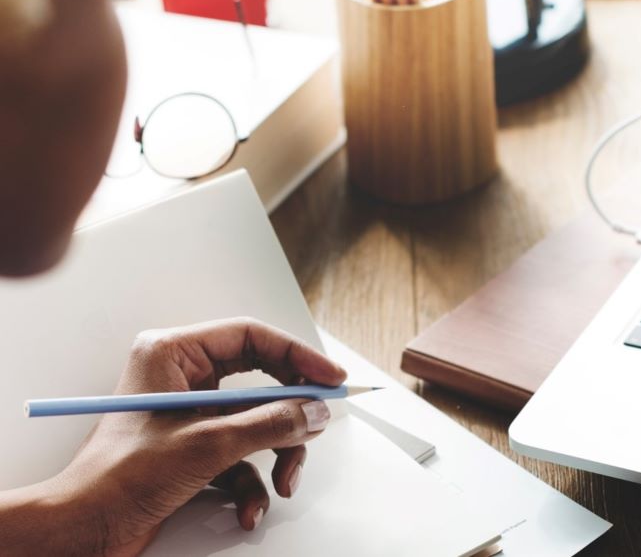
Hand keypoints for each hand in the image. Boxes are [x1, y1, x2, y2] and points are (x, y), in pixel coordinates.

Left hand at [2, 318, 346, 555]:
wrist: (84, 530)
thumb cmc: (117, 479)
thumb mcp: (207, 445)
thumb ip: (269, 424)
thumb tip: (313, 412)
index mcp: (173, 354)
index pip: (251, 337)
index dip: (298, 356)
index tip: (330, 378)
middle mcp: (182, 377)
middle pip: (261, 381)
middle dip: (289, 414)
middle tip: (317, 424)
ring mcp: (189, 413)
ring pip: (257, 420)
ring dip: (276, 454)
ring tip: (283, 480)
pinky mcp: (194, 446)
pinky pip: (242, 453)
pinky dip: (252, 482)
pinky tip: (249, 506)